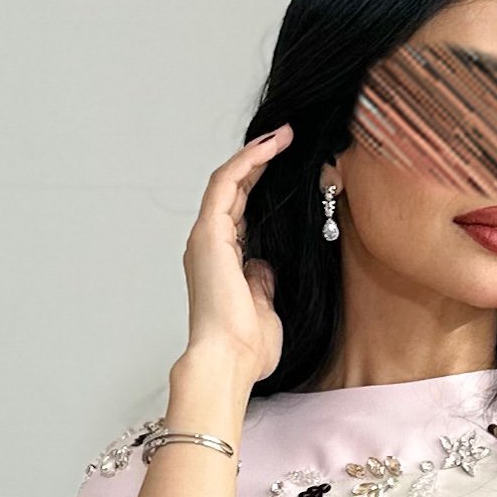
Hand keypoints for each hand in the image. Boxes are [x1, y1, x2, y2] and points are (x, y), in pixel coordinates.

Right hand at [179, 126, 292, 393]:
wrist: (229, 362)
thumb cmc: (246, 348)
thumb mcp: (265, 307)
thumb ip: (263, 282)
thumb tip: (266, 266)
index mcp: (223, 261)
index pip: (242, 211)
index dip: (262, 184)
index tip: (289, 164)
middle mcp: (209, 245)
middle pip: (233, 190)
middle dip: (260, 161)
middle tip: (288, 139)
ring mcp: (206, 237)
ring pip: (227, 180)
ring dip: (255, 153)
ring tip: (284, 135)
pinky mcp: (209, 233)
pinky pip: (226, 183)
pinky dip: (248, 161)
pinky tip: (271, 146)